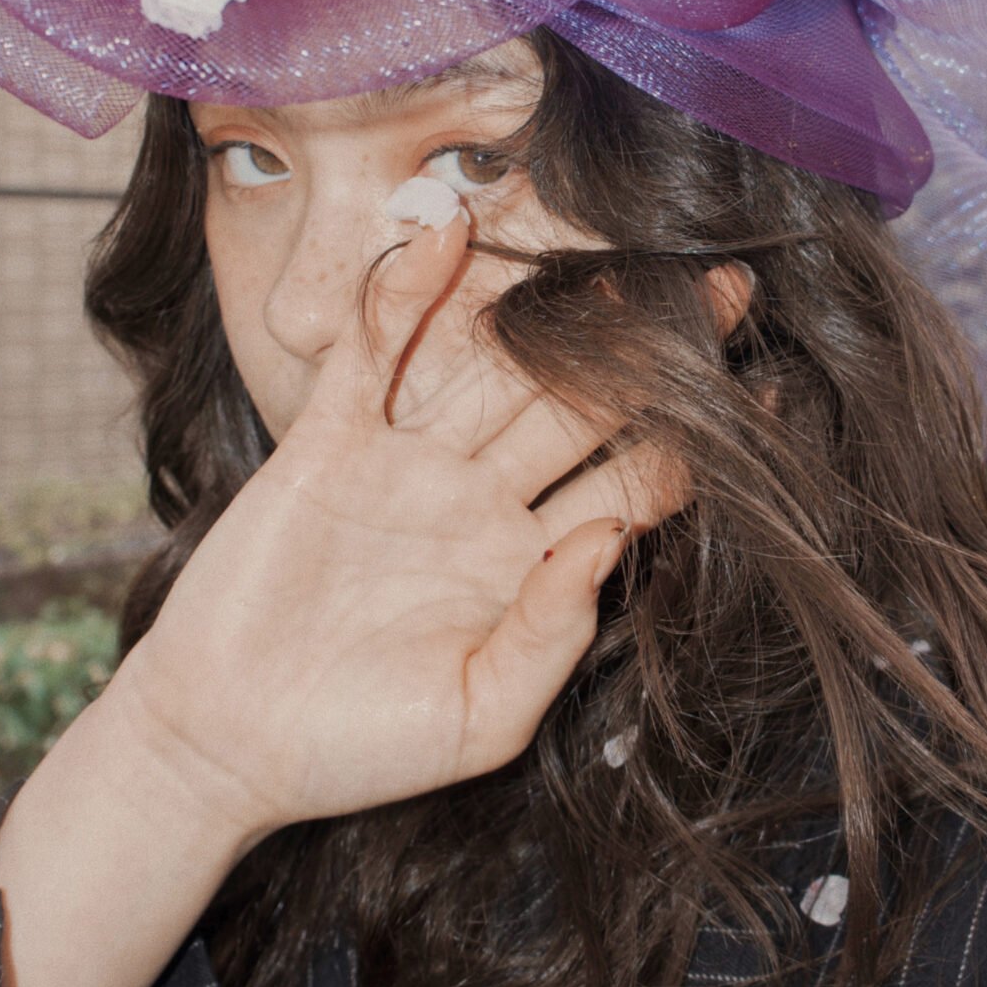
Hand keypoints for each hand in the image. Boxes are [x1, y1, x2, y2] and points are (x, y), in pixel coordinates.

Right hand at [105, 207, 684, 845]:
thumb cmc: (356, 746)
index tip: (763, 396)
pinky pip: (375, 358)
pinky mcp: (327, 444)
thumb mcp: (480, 716)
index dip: (691, 441)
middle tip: (722, 287)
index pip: (627, 481)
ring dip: (540, 306)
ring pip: (486, 364)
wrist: (222, 744)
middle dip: (645, 350)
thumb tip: (613, 535)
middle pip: (577, 404)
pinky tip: (446, 240)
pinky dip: (403, 298)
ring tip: (609, 249)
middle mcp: (479, 498)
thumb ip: (551, 633)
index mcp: (530, 561)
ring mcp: (405, 463)